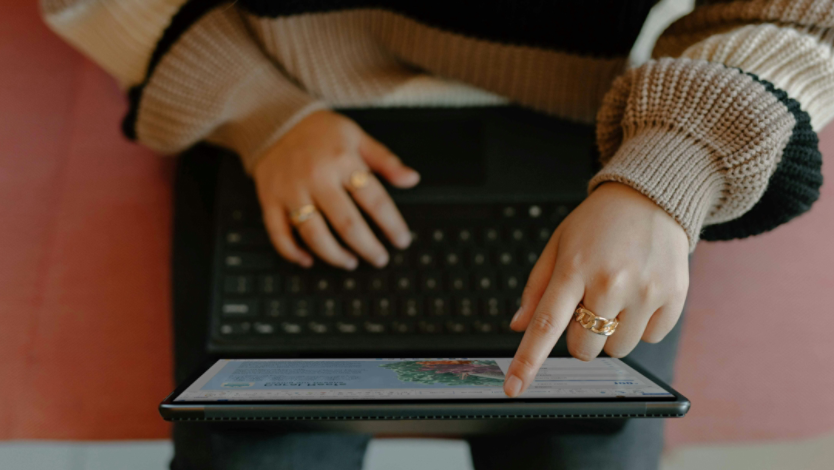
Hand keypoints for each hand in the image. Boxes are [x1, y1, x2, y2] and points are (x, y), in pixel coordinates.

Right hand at [253, 110, 419, 269]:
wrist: (273, 120)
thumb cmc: (320, 131)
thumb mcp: (357, 137)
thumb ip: (385, 161)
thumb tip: (412, 179)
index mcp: (342, 160)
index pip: (375, 200)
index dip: (392, 225)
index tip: (401, 240)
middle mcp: (317, 177)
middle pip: (347, 224)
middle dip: (367, 247)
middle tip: (379, 259)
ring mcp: (291, 191)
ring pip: (314, 234)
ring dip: (334, 255)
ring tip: (349, 262)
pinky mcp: (270, 199)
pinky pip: (279, 233)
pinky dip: (292, 252)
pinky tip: (307, 260)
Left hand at [503, 182, 689, 396]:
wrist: (651, 198)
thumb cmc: (599, 224)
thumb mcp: (558, 245)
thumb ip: (536, 288)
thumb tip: (519, 326)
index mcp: (574, 268)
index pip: (546, 324)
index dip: (528, 361)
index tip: (513, 386)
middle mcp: (610, 281)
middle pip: (584, 348)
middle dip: (581, 337)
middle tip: (588, 307)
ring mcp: (644, 290)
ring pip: (618, 349)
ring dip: (612, 332)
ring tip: (617, 295)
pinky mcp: (673, 296)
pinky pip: (650, 338)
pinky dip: (642, 325)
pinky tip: (640, 293)